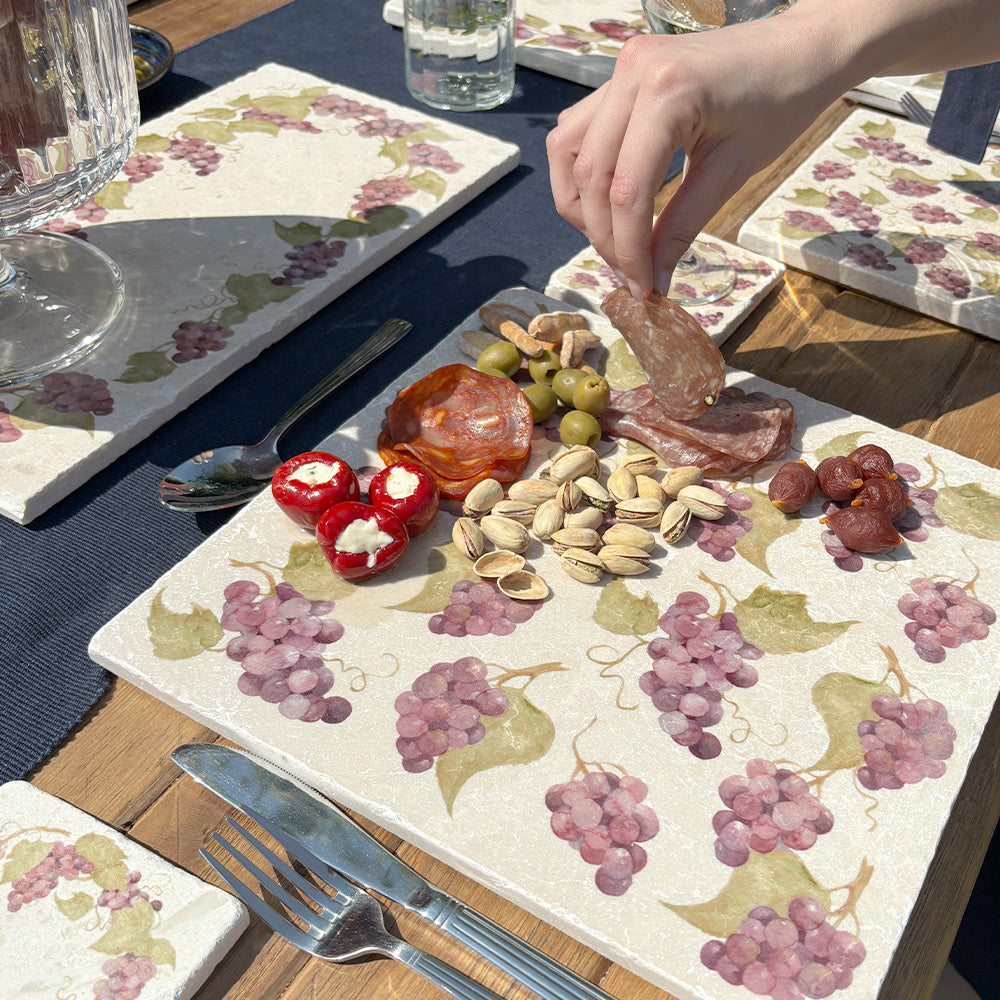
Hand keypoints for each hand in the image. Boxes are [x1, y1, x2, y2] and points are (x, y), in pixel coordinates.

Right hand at [546, 18, 838, 297]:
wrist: (799, 50)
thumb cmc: (780, 103)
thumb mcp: (730, 174)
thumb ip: (680, 228)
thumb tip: (653, 281)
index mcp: (666, 93)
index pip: (625, 192)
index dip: (627, 250)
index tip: (642, 287)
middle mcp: (632, 73)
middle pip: (590, 177)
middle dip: (604, 236)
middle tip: (630, 274)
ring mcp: (621, 68)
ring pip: (568, 152)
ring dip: (581, 204)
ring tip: (613, 237)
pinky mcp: (620, 73)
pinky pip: (578, 129)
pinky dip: (584, 170)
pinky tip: (608, 197)